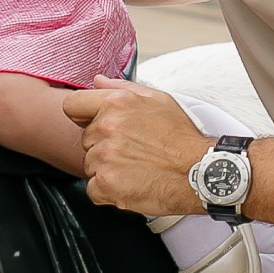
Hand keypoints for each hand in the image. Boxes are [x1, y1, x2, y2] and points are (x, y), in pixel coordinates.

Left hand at [62, 78, 217, 215]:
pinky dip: (109, 191)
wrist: (200, 172)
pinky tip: (131, 184)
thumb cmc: (181, 138)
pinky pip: (93, 189)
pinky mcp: (106, 184)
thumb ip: (121, 88)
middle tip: (132, 151)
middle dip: (103, 146)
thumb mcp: (157, 100)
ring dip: (107, 169)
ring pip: (90, 165)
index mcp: (115, 104)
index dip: (82, 116)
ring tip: (136, 168)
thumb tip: (97, 81)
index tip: (92, 124)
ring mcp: (104, 157)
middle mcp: (106, 128)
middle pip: (86, 140)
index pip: (72, 106)